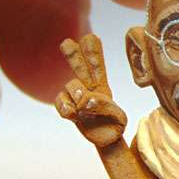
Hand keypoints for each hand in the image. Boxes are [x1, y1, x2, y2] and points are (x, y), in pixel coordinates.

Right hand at [55, 33, 126, 147]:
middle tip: (66, 42)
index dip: (94, 54)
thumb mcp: (118, 117)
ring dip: (77, 94)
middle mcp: (88, 89)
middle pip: (78, 68)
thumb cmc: (115, 125)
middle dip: (74, 55)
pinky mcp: (68, 110)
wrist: (107, 140)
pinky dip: (65, 106)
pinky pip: (60, 102)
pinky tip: (73, 113)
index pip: (97, 67)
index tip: (91, 38)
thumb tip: (86, 100)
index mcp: (102, 86)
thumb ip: (104, 107)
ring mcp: (76, 98)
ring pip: (70, 86)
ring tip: (85, 107)